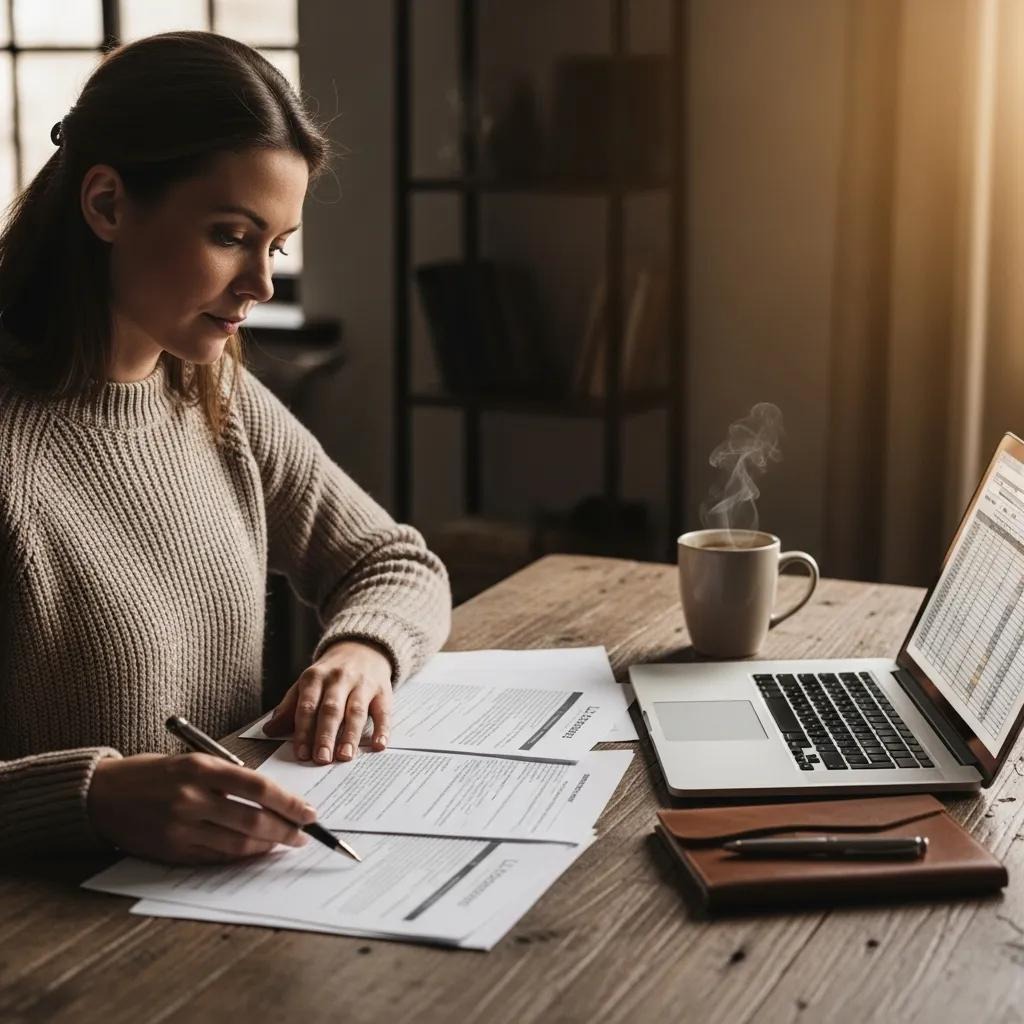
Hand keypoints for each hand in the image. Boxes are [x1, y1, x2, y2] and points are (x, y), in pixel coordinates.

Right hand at [87, 753, 316, 864]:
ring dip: (266, 846)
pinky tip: (254, 852)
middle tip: (303, 835)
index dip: (288, 802)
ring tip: (283, 843)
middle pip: (253, 819)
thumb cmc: (153, 773)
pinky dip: (240, 856)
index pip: (258, 787)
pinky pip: (215, 858)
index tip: (309, 812)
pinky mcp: (171, 851)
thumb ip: (229, 778)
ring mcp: (180, 828)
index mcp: (201, 769)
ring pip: (237, 843)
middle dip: (285, 829)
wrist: (101, 794)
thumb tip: (272, 798)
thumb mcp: (192, 761)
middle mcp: (191, 798)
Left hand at [262, 640, 393, 764]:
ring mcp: (362, 684)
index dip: (303, 731)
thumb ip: (289, 707)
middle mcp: (338, 679)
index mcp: (314, 678)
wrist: (362, 649)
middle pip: (331, 709)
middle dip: (325, 735)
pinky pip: (383, 711)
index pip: (307, 707)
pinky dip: (382, 729)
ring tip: (345, 757)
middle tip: (321, 759)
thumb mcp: (307, 684)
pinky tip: (379, 745)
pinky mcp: (382, 690)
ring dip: (350, 735)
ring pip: (356, 711)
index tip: (301, 754)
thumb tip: (269, 730)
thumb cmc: (330, 675)